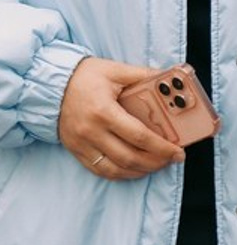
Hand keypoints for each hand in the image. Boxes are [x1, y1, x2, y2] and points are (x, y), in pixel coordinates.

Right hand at [58, 57, 184, 179]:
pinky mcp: (76, 151)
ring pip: (114, 169)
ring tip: (158, 165)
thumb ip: (144, 75)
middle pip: (129, 157)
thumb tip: (172, 75)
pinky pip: (100, 170)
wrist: (50, 86)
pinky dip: (120, 174)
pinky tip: (135, 169)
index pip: (139, 136)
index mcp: (104, 111)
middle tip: (173, 159)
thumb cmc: (86, 76)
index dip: (161, 147)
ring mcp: (82, 144)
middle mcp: (91, 132)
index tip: (178, 151)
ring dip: (139, 171)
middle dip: (155, 162)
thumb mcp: (117, 70)